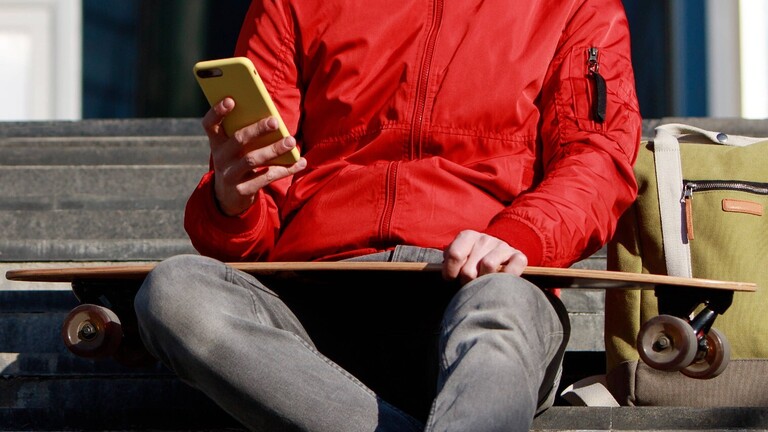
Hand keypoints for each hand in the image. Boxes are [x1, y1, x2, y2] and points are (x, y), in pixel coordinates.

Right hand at [202, 97, 306, 215]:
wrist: (228, 198)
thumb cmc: (238, 163)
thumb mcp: (235, 150)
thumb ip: (246, 134)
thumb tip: (273, 118)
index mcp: (217, 143)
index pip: (210, 124)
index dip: (217, 111)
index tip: (231, 99)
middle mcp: (221, 158)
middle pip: (238, 140)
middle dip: (257, 129)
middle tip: (275, 121)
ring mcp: (230, 175)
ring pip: (252, 159)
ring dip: (274, 149)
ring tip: (291, 141)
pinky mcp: (243, 190)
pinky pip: (266, 177)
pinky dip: (285, 169)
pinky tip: (300, 162)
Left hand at [442, 230, 527, 283]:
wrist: (499, 254)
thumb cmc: (472, 260)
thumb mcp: (459, 256)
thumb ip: (449, 260)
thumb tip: (447, 272)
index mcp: (468, 236)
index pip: (455, 255)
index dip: (450, 272)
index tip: (451, 279)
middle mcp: (485, 239)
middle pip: (469, 269)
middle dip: (466, 281)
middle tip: (469, 284)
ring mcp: (502, 246)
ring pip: (488, 266)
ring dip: (483, 281)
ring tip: (482, 283)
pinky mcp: (519, 256)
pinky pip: (512, 268)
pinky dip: (506, 277)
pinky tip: (500, 280)